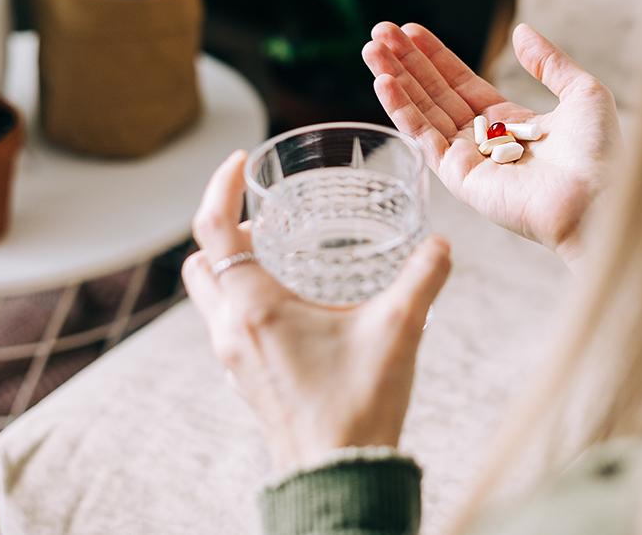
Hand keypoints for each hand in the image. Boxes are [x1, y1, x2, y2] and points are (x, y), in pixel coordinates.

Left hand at [183, 152, 451, 470]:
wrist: (338, 479)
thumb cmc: (357, 407)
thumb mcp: (399, 331)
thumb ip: (423, 278)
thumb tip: (441, 244)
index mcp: (255, 307)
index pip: (213, 229)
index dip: (220, 186)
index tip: (240, 161)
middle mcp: (231, 328)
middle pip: (200, 260)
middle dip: (223, 226)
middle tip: (262, 209)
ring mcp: (232, 357)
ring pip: (209, 293)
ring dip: (229, 263)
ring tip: (275, 248)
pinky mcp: (245, 376)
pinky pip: (226, 321)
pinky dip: (241, 295)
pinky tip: (290, 300)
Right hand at [362, 22, 619, 260]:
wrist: (598, 199)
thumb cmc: (600, 154)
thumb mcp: (583, 92)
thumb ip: (549, 62)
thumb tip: (521, 31)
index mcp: (511, 123)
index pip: (461, 83)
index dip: (435, 57)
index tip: (410, 31)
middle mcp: (485, 141)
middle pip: (435, 94)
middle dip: (407, 63)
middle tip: (379, 32)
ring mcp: (469, 160)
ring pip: (423, 113)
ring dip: (395, 81)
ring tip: (371, 49)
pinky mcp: (459, 178)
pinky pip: (424, 138)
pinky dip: (402, 110)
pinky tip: (383, 82)